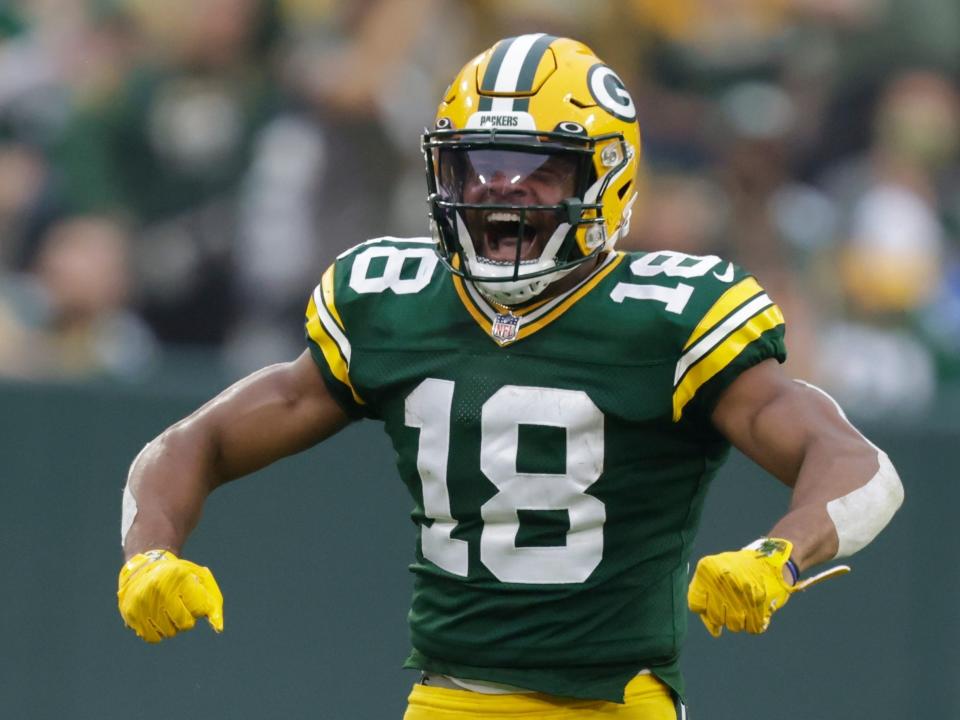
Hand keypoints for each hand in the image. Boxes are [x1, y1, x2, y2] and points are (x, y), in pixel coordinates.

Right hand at [117, 550, 223, 642]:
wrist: (143, 568)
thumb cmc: (178, 576)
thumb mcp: (198, 579)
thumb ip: (212, 602)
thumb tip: (218, 628)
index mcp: (179, 576)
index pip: (200, 608)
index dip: (200, 607)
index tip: (194, 599)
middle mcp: (159, 589)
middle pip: (185, 624)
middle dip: (188, 619)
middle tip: (181, 607)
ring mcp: (143, 602)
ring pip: (169, 632)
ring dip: (173, 626)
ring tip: (168, 611)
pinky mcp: (131, 614)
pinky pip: (151, 637)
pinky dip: (158, 633)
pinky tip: (157, 619)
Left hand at [687, 538, 848, 636]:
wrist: (771, 560)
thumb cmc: (738, 568)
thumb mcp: (715, 569)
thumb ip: (704, 593)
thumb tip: (709, 625)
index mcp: (709, 571)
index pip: (696, 604)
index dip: (703, 610)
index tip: (710, 607)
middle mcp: (724, 581)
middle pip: (715, 618)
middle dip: (721, 617)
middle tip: (730, 606)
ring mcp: (744, 594)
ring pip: (734, 626)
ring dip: (738, 621)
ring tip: (743, 606)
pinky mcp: (762, 605)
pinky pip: (752, 628)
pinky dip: (753, 623)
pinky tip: (755, 611)